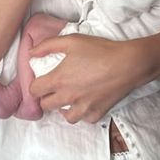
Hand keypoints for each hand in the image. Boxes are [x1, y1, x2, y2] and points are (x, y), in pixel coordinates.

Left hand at [28, 33, 146, 122]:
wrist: (129, 64)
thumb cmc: (100, 50)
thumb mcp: (72, 40)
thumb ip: (48, 45)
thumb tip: (31, 53)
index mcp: (59, 80)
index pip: (34, 90)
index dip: (35, 84)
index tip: (42, 80)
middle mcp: (68, 97)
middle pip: (46, 106)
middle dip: (47, 97)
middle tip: (54, 88)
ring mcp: (83, 108)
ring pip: (65, 117)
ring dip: (63, 108)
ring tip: (69, 98)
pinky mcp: (97, 113)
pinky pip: (85, 119)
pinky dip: (83, 112)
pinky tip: (86, 102)